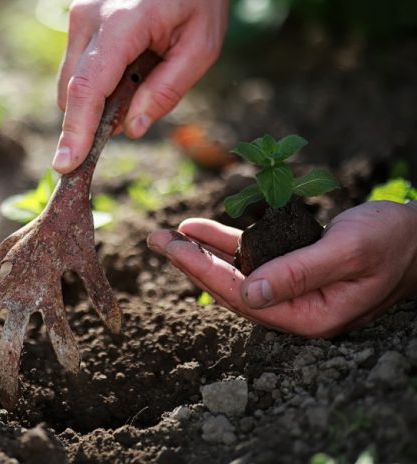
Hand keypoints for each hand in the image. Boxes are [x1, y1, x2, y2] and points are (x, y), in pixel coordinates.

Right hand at [53, 0, 229, 172]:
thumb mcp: (202, 42)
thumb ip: (167, 89)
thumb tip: (132, 129)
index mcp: (122, 23)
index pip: (87, 88)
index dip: (75, 132)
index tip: (64, 165)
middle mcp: (89, 18)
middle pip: (71, 91)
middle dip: (89, 121)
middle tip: (131, 116)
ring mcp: (80, 14)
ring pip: (72, 79)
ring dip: (97, 98)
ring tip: (142, 76)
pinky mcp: (80, 14)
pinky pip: (79, 63)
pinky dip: (98, 80)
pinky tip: (132, 64)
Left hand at [146, 201, 416, 337]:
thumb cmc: (391, 240)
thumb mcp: (348, 251)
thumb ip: (299, 273)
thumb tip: (248, 293)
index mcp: (310, 316)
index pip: (243, 297)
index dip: (205, 273)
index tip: (173, 250)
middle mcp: (295, 310)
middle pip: (230, 289)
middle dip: (191, 264)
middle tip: (155, 240)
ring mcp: (291, 291)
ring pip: (234, 274)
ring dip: (201, 253)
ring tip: (167, 236)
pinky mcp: (291, 272)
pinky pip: (250, 259)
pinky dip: (224, 245)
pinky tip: (199, 231)